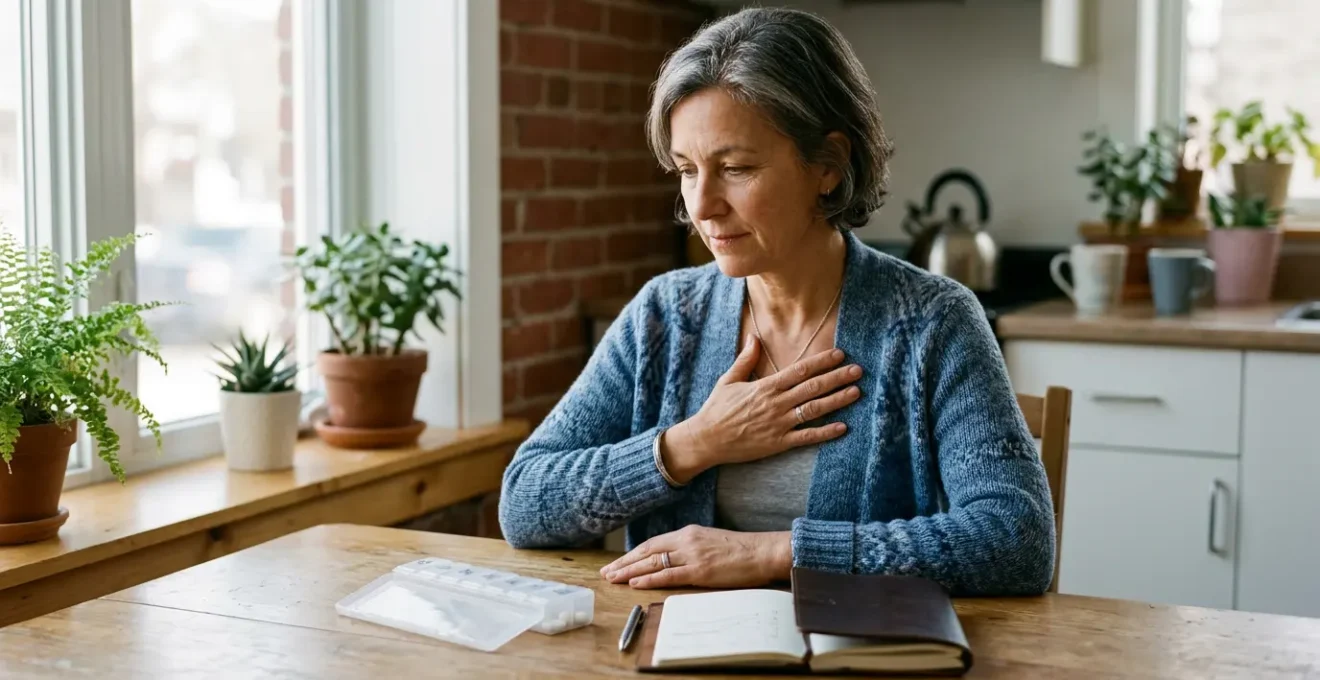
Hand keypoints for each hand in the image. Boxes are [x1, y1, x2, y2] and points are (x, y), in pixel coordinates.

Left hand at [599, 525, 791, 588]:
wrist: (763, 551)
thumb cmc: (740, 550)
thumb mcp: (710, 542)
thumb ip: (690, 548)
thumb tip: (673, 560)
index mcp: (688, 532)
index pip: (652, 543)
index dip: (632, 554)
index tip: (617, 562)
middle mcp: (686, 540)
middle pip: (647, 551)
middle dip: (624, 562)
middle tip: (606, 572)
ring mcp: (693, 555)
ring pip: (653, 563)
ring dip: (630, 571)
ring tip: (613, 578)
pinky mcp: (700, 570)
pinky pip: (669, 575)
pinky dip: (649, 579)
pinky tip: (635, 583)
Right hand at [662, 336, 862, 482]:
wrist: (706, 440)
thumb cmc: (717, 409)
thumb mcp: (729, 380)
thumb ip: (746, 359)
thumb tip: (754, 336)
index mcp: (765, 387)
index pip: (800, 370)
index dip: (822, 361)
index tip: (840, 354)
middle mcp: (776, 403)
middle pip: (813, 387)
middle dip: (837, 377)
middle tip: (858, 370)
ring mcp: (779, 424)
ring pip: (814, 410)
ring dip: (837, 400)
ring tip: (856, 392)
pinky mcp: (778, 443)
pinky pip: (807, 437)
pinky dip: (826, 432)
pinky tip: (843, 427)